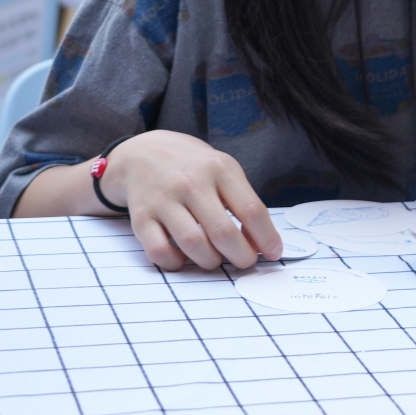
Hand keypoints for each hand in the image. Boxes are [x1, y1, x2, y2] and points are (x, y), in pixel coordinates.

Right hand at [100, 130, 283, 270]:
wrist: (144, 152)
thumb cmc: (194, 167)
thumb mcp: (224, 170)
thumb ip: (243, 202)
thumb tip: (263, 243)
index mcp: (220, 169)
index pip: (251, 210)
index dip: (266, 238)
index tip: (274, 253)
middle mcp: (191, 183)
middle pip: (223, 233)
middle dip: (241, 256)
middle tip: (245, 262)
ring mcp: (164, 200)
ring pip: (194, 245)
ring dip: (211, 261)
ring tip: (216, 258)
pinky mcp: (141, 217)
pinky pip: (160, 252)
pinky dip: (175, 263)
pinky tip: (183, 257)